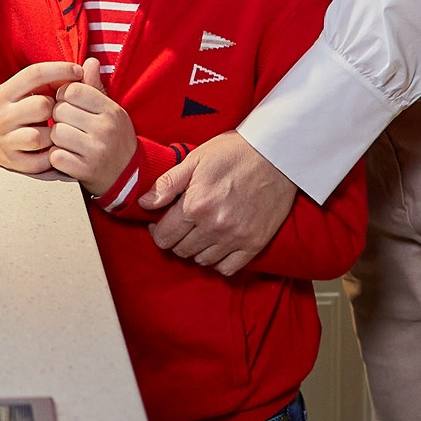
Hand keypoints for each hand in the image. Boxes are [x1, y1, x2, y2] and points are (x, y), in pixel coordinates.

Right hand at [0, 60, 84, 173]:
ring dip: (55, 133)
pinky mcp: (11, 162)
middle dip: (56, 106)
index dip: (60, 69)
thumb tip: (81, 71)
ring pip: (39, 136)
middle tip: (59, 109)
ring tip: (56, 129)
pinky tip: (54, 147)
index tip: (78, 71)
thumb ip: (45, 80)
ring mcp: (5, 140)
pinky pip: (38, 162)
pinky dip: (51, 157)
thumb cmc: (6, 108)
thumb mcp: (16, 89)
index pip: (35, 74)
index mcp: (4, 92)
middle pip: (41, 106)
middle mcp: (2, 116)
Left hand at [48, 58, 136, 196]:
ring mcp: (96, 151)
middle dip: (58, 117)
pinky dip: (57, 157)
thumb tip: (89, 61)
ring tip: (67, 140)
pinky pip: (56, 156)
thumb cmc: (114, 138)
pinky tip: (67, 155)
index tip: (68, 104)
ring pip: (56, 133)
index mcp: (111, 110)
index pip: (73, 90)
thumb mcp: (110, 110)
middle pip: (60, 111)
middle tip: (67, 124)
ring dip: (56, 138)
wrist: (127, 175)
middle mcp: (105, 129)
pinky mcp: (85, 170)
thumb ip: (95, 87)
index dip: (64, 96)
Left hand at [140, 132, 295, 275]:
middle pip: (181, 251)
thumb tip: (143, 203)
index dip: (158, 230)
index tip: (161, 222)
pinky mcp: (255, 243)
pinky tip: (219, 244)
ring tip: (201, 231)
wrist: (277, 154)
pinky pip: (228, 268)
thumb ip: (167, 183)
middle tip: (183, 224)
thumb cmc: (235, 152)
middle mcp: (214, 226)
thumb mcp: (195, 159)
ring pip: (202, 261)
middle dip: (177, 238)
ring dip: (197, 249)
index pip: (164, 238)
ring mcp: (236, 237)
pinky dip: (219, 260)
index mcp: (196, 205)